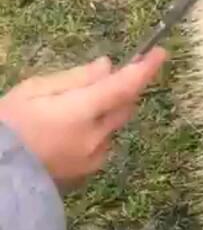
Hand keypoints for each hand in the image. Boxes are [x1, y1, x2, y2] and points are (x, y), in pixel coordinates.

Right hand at [0, 47, 166, 186]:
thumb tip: (107, 66)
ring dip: (105, 114)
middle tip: (103, 81)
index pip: (124, 87)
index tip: (160, 53)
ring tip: (69, 113)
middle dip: (121, 90)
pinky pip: (102, 147)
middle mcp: (95, 138)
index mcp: (80, 112)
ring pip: (113, 127)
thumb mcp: (33, 91)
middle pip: (124, 107)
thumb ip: (75, 79)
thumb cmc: (6, 127)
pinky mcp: (87, 176)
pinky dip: (95, 135)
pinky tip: (67, 136)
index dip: (145, 69)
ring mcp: (93, 160)